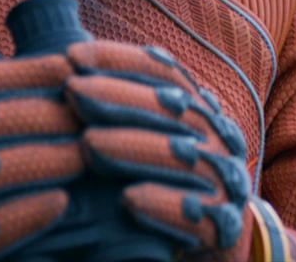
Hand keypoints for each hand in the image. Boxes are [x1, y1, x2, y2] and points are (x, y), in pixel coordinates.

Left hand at [64, 41, 259, 261]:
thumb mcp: (160, 133)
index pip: (162, 72)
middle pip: (169, 108)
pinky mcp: (223, 225)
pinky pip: (194, 213)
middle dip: (116, 96)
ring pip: (180, 157)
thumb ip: (133, 103)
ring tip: (88, 142)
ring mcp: (224, 180)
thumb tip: (73, 62)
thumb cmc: (171, 180)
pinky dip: (163, 205)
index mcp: (201, 109)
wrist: (221, 238)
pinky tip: (128, 200)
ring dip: (132, 147)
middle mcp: (217, 137)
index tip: (73, 56)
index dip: (118, 60)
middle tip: (72, 90)